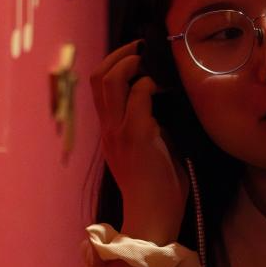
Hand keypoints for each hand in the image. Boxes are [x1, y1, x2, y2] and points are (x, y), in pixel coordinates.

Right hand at [90, 39, 189, 244]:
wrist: (152, 218)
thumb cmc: (158, 190)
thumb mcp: (151, 150)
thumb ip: (151, 126)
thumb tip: (168, 102)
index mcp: (109, 132)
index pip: (99, 87)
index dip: (115, 64)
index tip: (138, 56)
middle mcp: (108, 128)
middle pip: (97, 76)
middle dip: (120, 54)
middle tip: (142, 48)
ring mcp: (118, 131)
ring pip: (109, 80)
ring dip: (130, 62)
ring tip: (148, 59)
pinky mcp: (136, 136)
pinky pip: (139, 95)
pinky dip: (151, 82)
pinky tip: (166, 86)